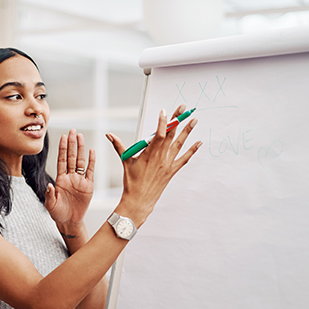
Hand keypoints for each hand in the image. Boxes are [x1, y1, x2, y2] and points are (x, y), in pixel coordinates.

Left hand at [45, 129, 95, 227]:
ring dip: (81, 149)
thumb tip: (49, 186)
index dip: (62, 149)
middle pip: (71, 157)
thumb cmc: (58, 213)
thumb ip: (49, 195)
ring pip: (81, 161)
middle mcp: (70, 177)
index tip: (63, 137)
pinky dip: (91, 161)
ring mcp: (79, 180)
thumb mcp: (50, 204)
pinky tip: (91, 151)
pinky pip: (90, 171)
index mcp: (60, 179)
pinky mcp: (88, 186)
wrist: (70, 221)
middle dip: (72, 144)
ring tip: (80, 137)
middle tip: (72, 131)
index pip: (62, 160)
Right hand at [107, 104, 200, 225]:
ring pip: (180, 144)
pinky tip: (199, 142)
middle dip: (177, 120)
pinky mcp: (172, 171)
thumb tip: (109, 135)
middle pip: (171, 134)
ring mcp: (167, 164)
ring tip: (194, 120)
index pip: (158, 134)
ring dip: (187, 131)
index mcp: (149, 154)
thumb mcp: (125, 161)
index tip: (165, 111)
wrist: (139, 200)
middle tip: (184, 108)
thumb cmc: (131, 182)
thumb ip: (119, 146)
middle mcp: (160, 157)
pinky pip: (184, 159)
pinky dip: (192, 150)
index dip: (163, 122)